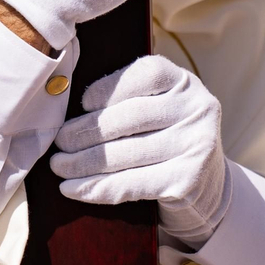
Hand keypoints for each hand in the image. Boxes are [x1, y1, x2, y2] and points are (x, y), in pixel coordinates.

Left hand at [50, 55, 229, 246]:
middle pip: (129, 117)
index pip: (144, 75)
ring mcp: (196, 146)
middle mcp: (197, 109)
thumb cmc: (166, 140)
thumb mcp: (159, 108)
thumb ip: (127, 99)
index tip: (81, 104)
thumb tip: (67, 107)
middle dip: (84, 132)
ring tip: (58, 166)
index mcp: (185, 82)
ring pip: (125, 154)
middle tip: (58, 142)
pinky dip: (96, 188)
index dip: (108, 88)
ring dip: (82, 163)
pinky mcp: (187, 181)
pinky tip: (72, 189)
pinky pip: (130, 184)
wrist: (206, 187)